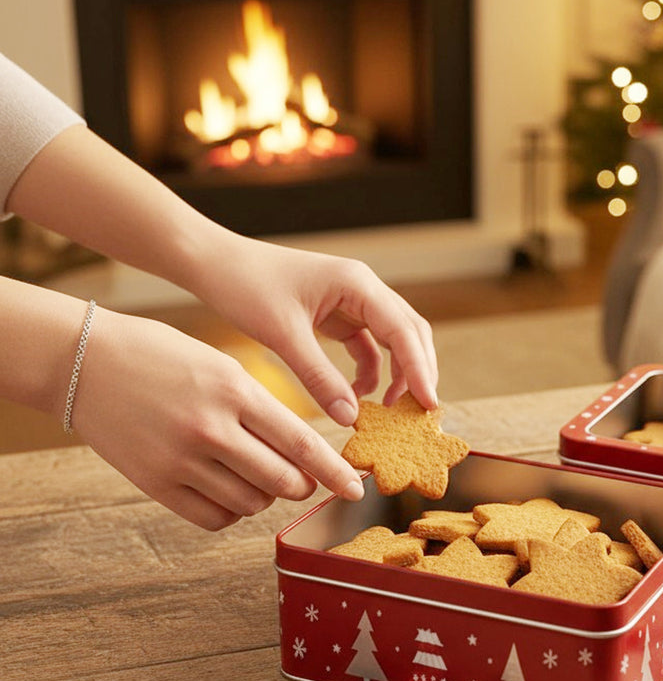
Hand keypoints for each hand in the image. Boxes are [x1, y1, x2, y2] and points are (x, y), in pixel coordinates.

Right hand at [73, 308, 364, 529]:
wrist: (83, 360)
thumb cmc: (162, 355)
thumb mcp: (222, 366)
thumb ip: (261, 408)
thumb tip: (300, 452)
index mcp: (234, 390)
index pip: (301, 443)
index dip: (335, 471)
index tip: (356, 487)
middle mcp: (211, 428)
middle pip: (283, 481)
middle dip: (303, 485)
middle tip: (302, 479)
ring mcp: (180, 459)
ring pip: (251, 503)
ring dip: (266, 497)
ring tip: (257, 475)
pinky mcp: (155, 483)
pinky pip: (213, 517)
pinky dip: (232, 511)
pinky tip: (229, 490)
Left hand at [193, 236, 437, 424]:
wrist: (215, 263)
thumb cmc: (246, 286)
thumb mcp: (283, 335)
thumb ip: (319, 377)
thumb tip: (350, 417)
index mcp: (357, 284)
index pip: (403, 331)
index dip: (420, 369)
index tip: (429, 404)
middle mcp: (363, 289)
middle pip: (410, 333)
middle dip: (418, 372)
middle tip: (419, 412)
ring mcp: (353, 301)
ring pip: (393, 341)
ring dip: (397, 374)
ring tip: (389, 410)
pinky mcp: (338, 315)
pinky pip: (368, 347)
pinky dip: (370, 372)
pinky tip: (355, 397)